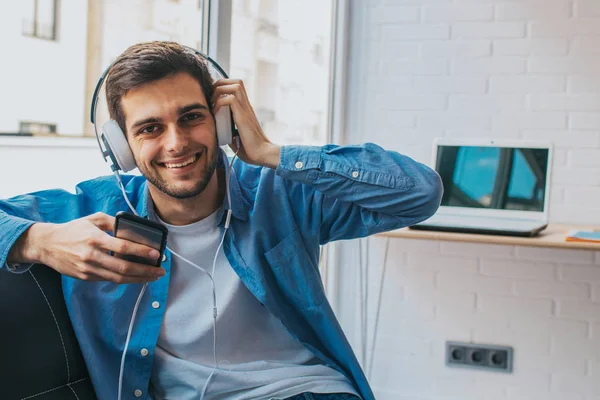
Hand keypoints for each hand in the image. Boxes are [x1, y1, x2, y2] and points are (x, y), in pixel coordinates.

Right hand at [18, 212, 164, 283]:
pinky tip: (136, 277)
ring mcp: (88, 269)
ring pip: (118, 277)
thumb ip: (114, 222)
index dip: (141, 252)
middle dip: (145, 271)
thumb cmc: (73, 229)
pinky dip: (125, 279)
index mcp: (95, 238)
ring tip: (152, 277)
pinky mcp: (85, 277)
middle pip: (123, 267)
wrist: (47, 244)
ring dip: (138, 278)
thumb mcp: (93, 219)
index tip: (156, 254)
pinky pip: (109, 279)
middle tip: (159, 271)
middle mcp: (91, 255)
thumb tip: (134, 228)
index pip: (123, 247)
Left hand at [212, 79, 280, 167]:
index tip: (212, 98)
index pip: (236, 87)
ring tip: (213, 103)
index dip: (223, 87)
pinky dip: (219, 103)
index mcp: (245, 110)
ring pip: (235, 86)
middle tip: (211, 97)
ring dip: (220, 91)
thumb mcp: (235, 137)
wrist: (262, 154)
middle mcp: (247, 107)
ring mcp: (246, 110)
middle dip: (220, 84)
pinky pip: (230, 100)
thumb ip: (227, 131)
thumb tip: (217, 131)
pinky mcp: (243, 117)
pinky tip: (215, 113)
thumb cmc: (251, 149)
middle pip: (236, 82)